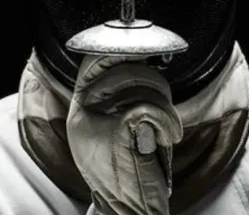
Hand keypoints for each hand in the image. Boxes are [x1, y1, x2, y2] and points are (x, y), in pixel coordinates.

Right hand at [66, 54, 182, 214]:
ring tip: (165, 125)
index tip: (140, 49)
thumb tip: (135, 65)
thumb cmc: (125, 171)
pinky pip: (150, 107)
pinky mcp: (116, 132)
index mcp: (79, 111)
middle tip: (161, 97)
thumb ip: (110, 102)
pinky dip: (167, 120)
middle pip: (120, 68)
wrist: (125, 211)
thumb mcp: (106, 134)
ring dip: (164, 104)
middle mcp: (83, 113)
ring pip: (140, 86)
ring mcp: (97, 122)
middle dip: (151, 77)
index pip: (92, 63)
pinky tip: (168, 135)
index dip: (118, 50)